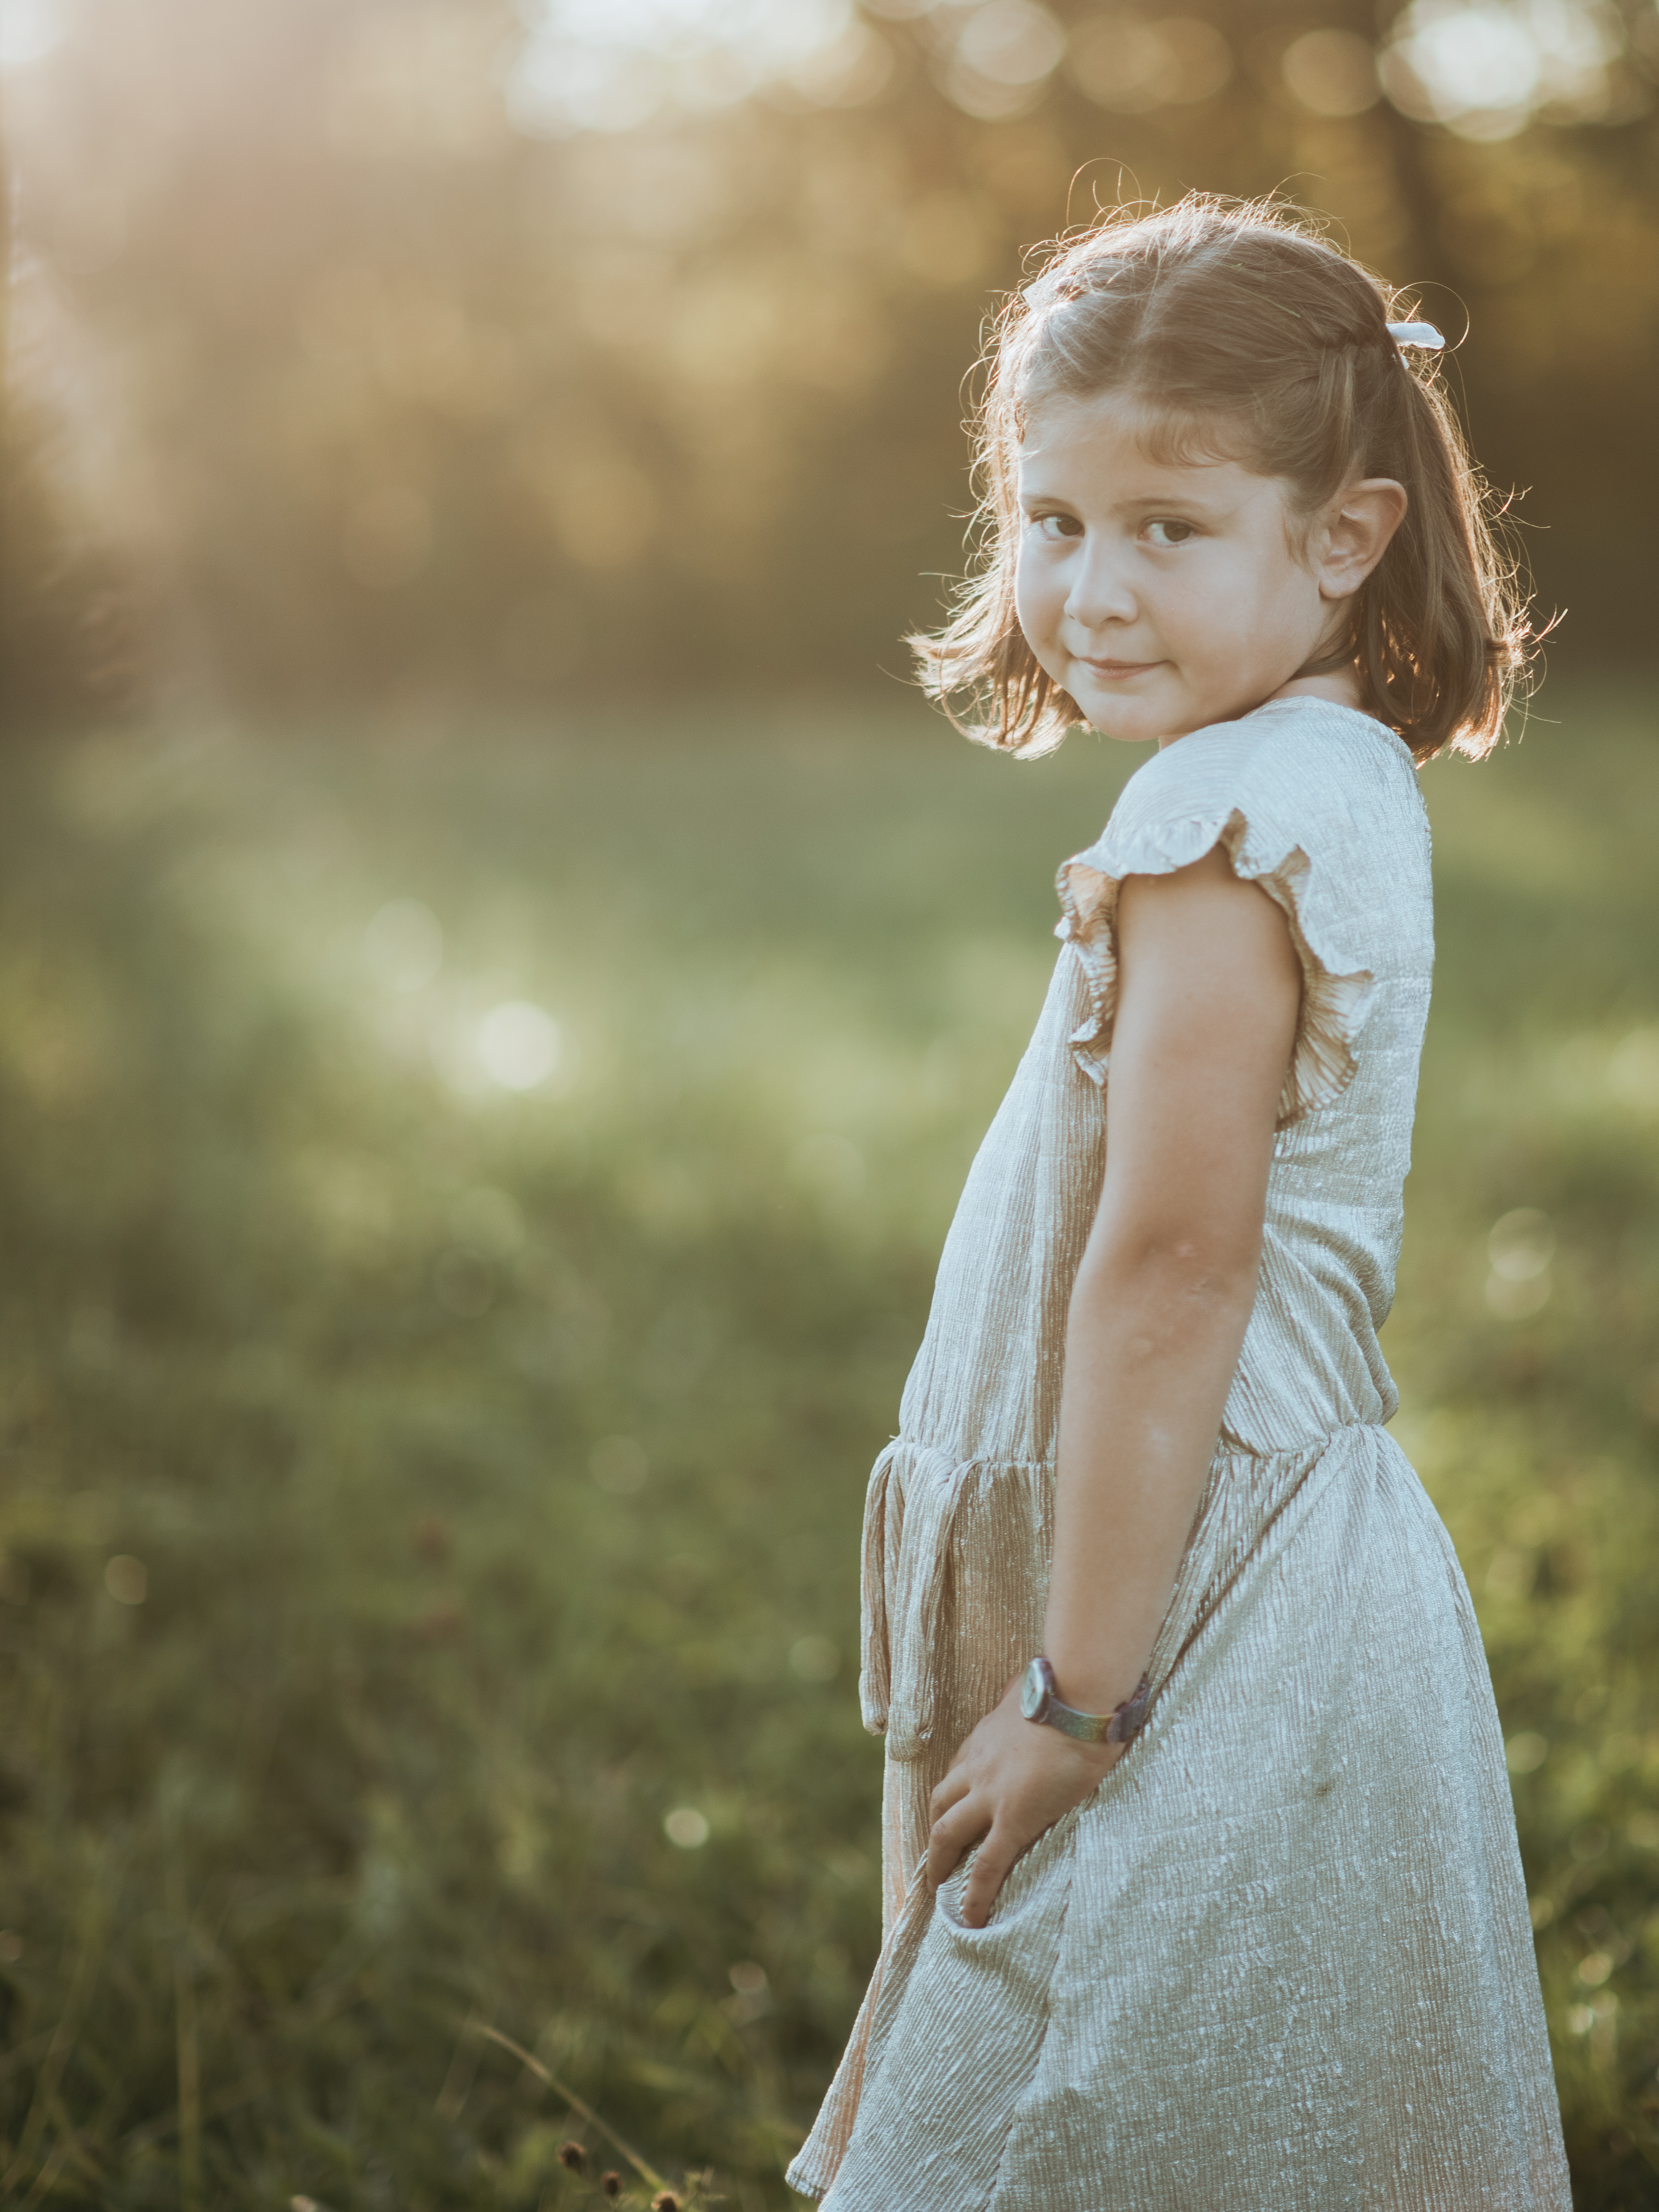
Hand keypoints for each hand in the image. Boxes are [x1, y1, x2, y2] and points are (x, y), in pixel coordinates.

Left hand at [926, 1675, 1123, 1928]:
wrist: (1079, 1698)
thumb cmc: (1067, 1686)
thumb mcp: (1035, 1685)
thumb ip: (1027, 1691)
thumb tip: (1037, 1678)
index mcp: (986, 1737)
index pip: (959, 1770)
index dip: (954, 1794)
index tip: (954, 1809)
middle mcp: (978, 1766)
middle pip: (941, 1802)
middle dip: (936, 1829)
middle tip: (937, 1855)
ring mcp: (991, 1794)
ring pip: (948, 1832)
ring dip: (940, 1860)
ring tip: (939, 1887)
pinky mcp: (1014, 1819)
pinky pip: (987, 1865)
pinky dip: (974, 1894)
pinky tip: (971, 1917)